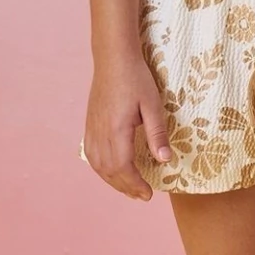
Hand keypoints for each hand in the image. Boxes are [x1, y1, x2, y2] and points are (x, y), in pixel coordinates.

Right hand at [80, 56, 171, 200]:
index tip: (148, 195)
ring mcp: (92, 129)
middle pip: (110, 172)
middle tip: (142, 195)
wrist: (113, 58)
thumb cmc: (135, 78)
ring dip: (113, 181)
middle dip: (126, 187)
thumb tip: (165, 160)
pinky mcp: (90, 124)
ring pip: (98, 166)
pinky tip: (111, 170)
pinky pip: (91, 155)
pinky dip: (101, 169)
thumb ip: (157, 133)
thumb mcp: (152, 104)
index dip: (135, 185)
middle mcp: (100, 134)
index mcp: (117, 131)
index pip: (124, 168)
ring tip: (129, 187)